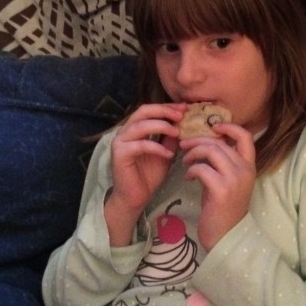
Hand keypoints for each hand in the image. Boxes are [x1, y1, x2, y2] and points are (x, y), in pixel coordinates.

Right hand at [105, 103, 184, 245]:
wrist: (134, 198)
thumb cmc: (148, 176)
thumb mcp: (165, 152)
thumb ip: (170, 138)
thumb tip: (184, 123)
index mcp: (135, 128)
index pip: (150, 109)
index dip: (167, 107)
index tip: (185, 108)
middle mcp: (125, 131)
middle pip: (143, 111)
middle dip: (164, 111)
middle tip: (181, 115)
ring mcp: (120, 142)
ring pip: (141, 125)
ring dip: (161, 126)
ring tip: (178, 132)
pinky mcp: (119, 154)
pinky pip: (140, 145)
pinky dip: (156, 147)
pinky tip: (169, 154)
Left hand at [180, 123, 255, 251]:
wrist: (226, 237)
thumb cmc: (223, 209)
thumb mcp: (227, 182)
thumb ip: (221, 164)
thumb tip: (203, 144)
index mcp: (249, 167)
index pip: (245, 136)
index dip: (229, 126)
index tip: (213, 127)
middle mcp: (244, 170)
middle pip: (219, 142)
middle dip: (198, 140)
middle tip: (184, 145)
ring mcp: (234, 179)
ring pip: (211, 151)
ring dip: (193, 153)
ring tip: (185, 161)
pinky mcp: (221, 190)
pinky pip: (202, 168)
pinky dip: (192, 170)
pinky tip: (188, 177)